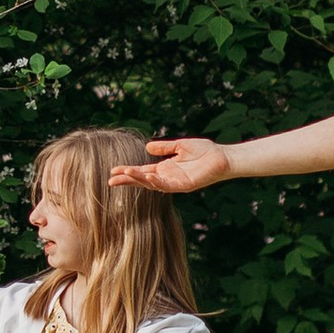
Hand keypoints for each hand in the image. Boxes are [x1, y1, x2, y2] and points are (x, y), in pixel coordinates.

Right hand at [111, 135, 230, 194]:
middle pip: (143, 180)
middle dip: (127, 180)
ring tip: (123, 176)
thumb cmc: (205, 151)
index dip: (129, 171)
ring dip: (138, 180)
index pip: (143, 171)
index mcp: (165, 168)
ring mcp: (175, 183)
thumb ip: (165, 148)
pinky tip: (145, 177)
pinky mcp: (184, 186)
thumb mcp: (180, 146)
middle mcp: (168, 177)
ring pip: (152, 184)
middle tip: (111, 180)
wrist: (223, 157)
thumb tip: (147, 148)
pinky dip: (155, 182)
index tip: (114, 170)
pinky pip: (166, 185)